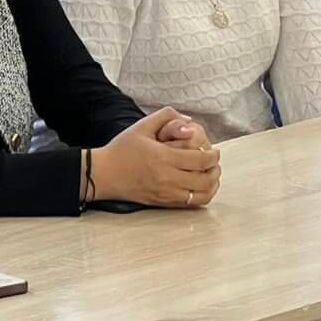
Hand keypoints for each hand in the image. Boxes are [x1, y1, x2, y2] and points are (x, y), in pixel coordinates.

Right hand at [90, 107, 221, 208]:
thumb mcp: (142, 126)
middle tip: (216, 163)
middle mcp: (167, 178)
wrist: (104, 174)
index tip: (215, 151)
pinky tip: (201, 188)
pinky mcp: (162, 203)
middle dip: (215, 170)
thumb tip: (188, 121)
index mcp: (163, 157)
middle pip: (204, 179)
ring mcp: (165, 193)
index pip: (200, 160)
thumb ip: (166, 116)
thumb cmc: (122, 149)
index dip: (213, 156)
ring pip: (200, 195)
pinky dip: (201, 197)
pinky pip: (189, 205)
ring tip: (212, 176)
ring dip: (211, 186)